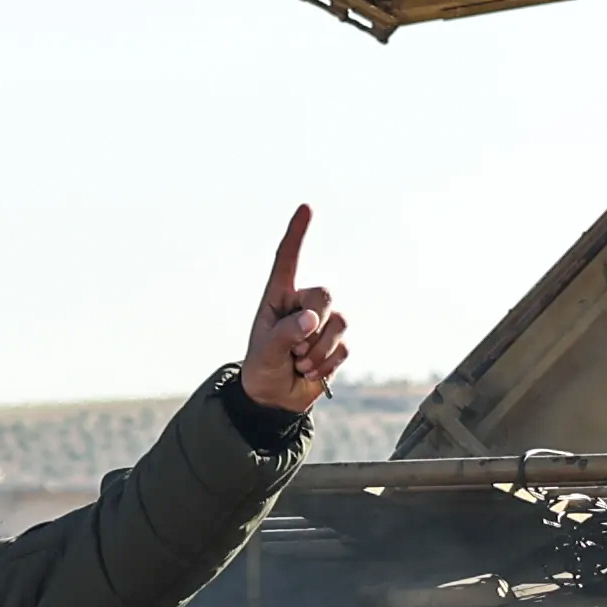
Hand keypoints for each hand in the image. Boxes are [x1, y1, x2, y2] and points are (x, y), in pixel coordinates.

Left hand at [241, 204, 348, 416]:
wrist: (274, 399)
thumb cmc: (262, 368)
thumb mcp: (264, 352)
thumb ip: (284, 333)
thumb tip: (312, 319)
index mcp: (278, 297)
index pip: (287, 260)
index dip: (297, 233)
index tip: (306, 207)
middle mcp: (303, 305)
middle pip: (323, 294)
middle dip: (313, 324)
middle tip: (294, 349)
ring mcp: (323, 324)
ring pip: (338, 323)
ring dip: (318, 351)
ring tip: (298, 364)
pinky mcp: (337, 345)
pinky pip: (344, 347)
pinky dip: (326, 364)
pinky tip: (310, 372)